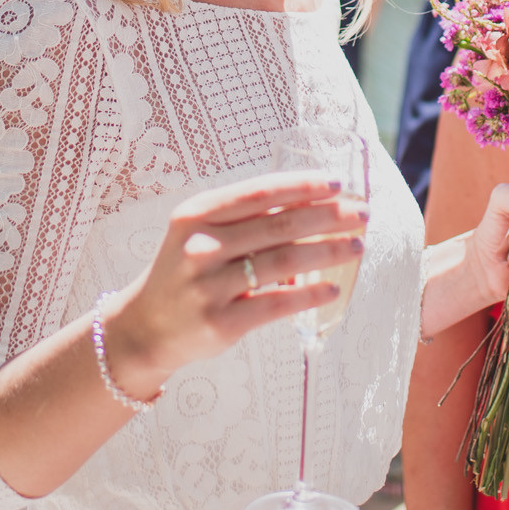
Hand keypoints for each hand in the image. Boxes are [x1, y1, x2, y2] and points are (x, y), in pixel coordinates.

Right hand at [101, 172, 366, 396]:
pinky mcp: (220, 322)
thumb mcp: (202, 233)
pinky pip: (276, 304)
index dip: (303, 186)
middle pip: (279, 225)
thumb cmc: (187, 270)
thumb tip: (314, 203)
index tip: (339, 183)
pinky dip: (309, 295)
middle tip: (362, 214)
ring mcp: (209, 286)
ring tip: (357, 246)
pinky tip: (332, 288)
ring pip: (283, 262)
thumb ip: (246, 218)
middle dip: (329, 217)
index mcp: (197, 214)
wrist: (145, 326)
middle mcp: (200, 246)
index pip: (261, 192)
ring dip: (327, 252)